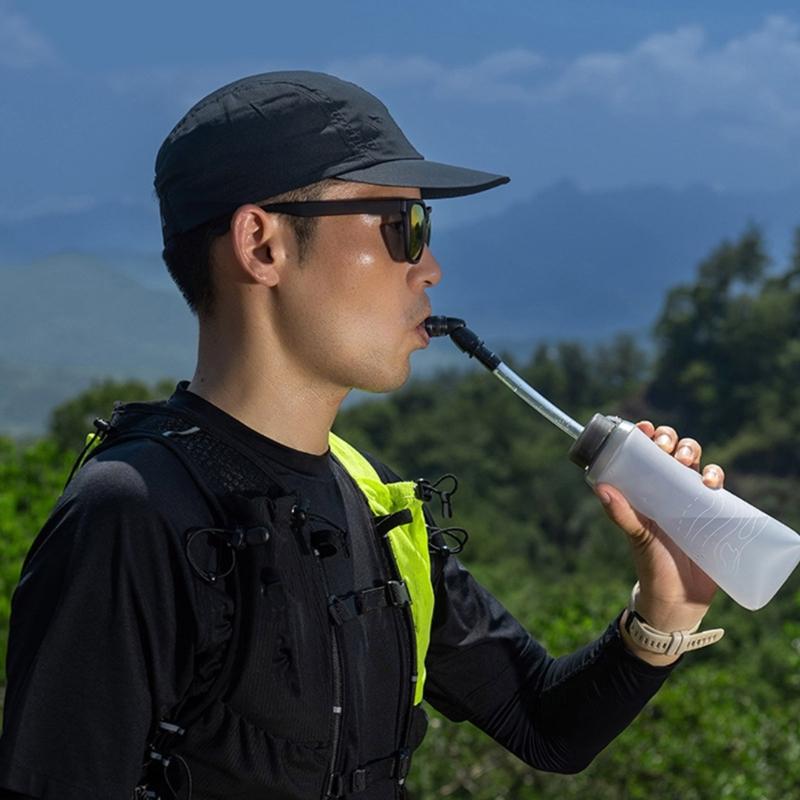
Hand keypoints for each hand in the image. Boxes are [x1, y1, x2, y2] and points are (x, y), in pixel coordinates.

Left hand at [594, 421, 724, 663]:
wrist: (679, 599)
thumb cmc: (651, 565)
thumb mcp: (636, 537)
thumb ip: (621, 515)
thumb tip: (601, 488)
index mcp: (644, 489)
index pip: (644, 454)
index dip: (645, 436)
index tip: (643, 428)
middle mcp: (667, 489)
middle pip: (672, 450)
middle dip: (670, 440)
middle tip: (665, 448)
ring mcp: (690, 499)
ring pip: (695, 461)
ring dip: (692, 451)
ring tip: (686, 461)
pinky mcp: (712, 511)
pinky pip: (716, 484)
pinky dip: (715, 475)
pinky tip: (710, 482)